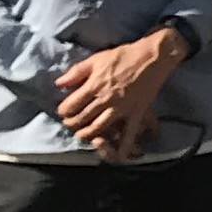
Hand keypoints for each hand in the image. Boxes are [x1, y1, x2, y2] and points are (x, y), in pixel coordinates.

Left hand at [53, 29, 182, 158]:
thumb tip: (59, 84)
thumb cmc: (123, 56)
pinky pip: (128, 133)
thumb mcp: (96, 59)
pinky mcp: (135, 113)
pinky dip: (123, 146)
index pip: (71, 105)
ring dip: (87, 134)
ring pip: (98, 127)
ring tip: (82, 134)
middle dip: (72, 123)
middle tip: (70, 124)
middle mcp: (104, 99)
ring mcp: (120, 108)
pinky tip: (118, 155)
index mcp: (93, 85)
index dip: (63, 110)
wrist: (151, 57)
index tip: (63, 111)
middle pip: (82, 118)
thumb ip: (76, 72)